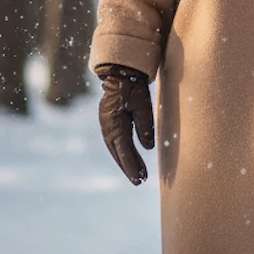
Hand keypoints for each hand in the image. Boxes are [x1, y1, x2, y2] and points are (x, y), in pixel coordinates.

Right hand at [97, 65, 154, 184]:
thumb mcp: (143, 105)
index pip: (124, 150)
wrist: (121, 71)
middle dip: (129, 168)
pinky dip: (122, 152)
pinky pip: (115, 142)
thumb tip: (148, 147)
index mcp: (114, 124)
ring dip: (125, 162)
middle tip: (140, 182)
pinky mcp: (109, 122)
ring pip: (115, 149)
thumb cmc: (134, 87)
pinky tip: (130, 158)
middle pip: (118, 153)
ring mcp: (106, 125)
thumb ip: (145, 126)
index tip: (140, 180)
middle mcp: (107, 127)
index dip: (132, 166)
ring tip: (138, 175)